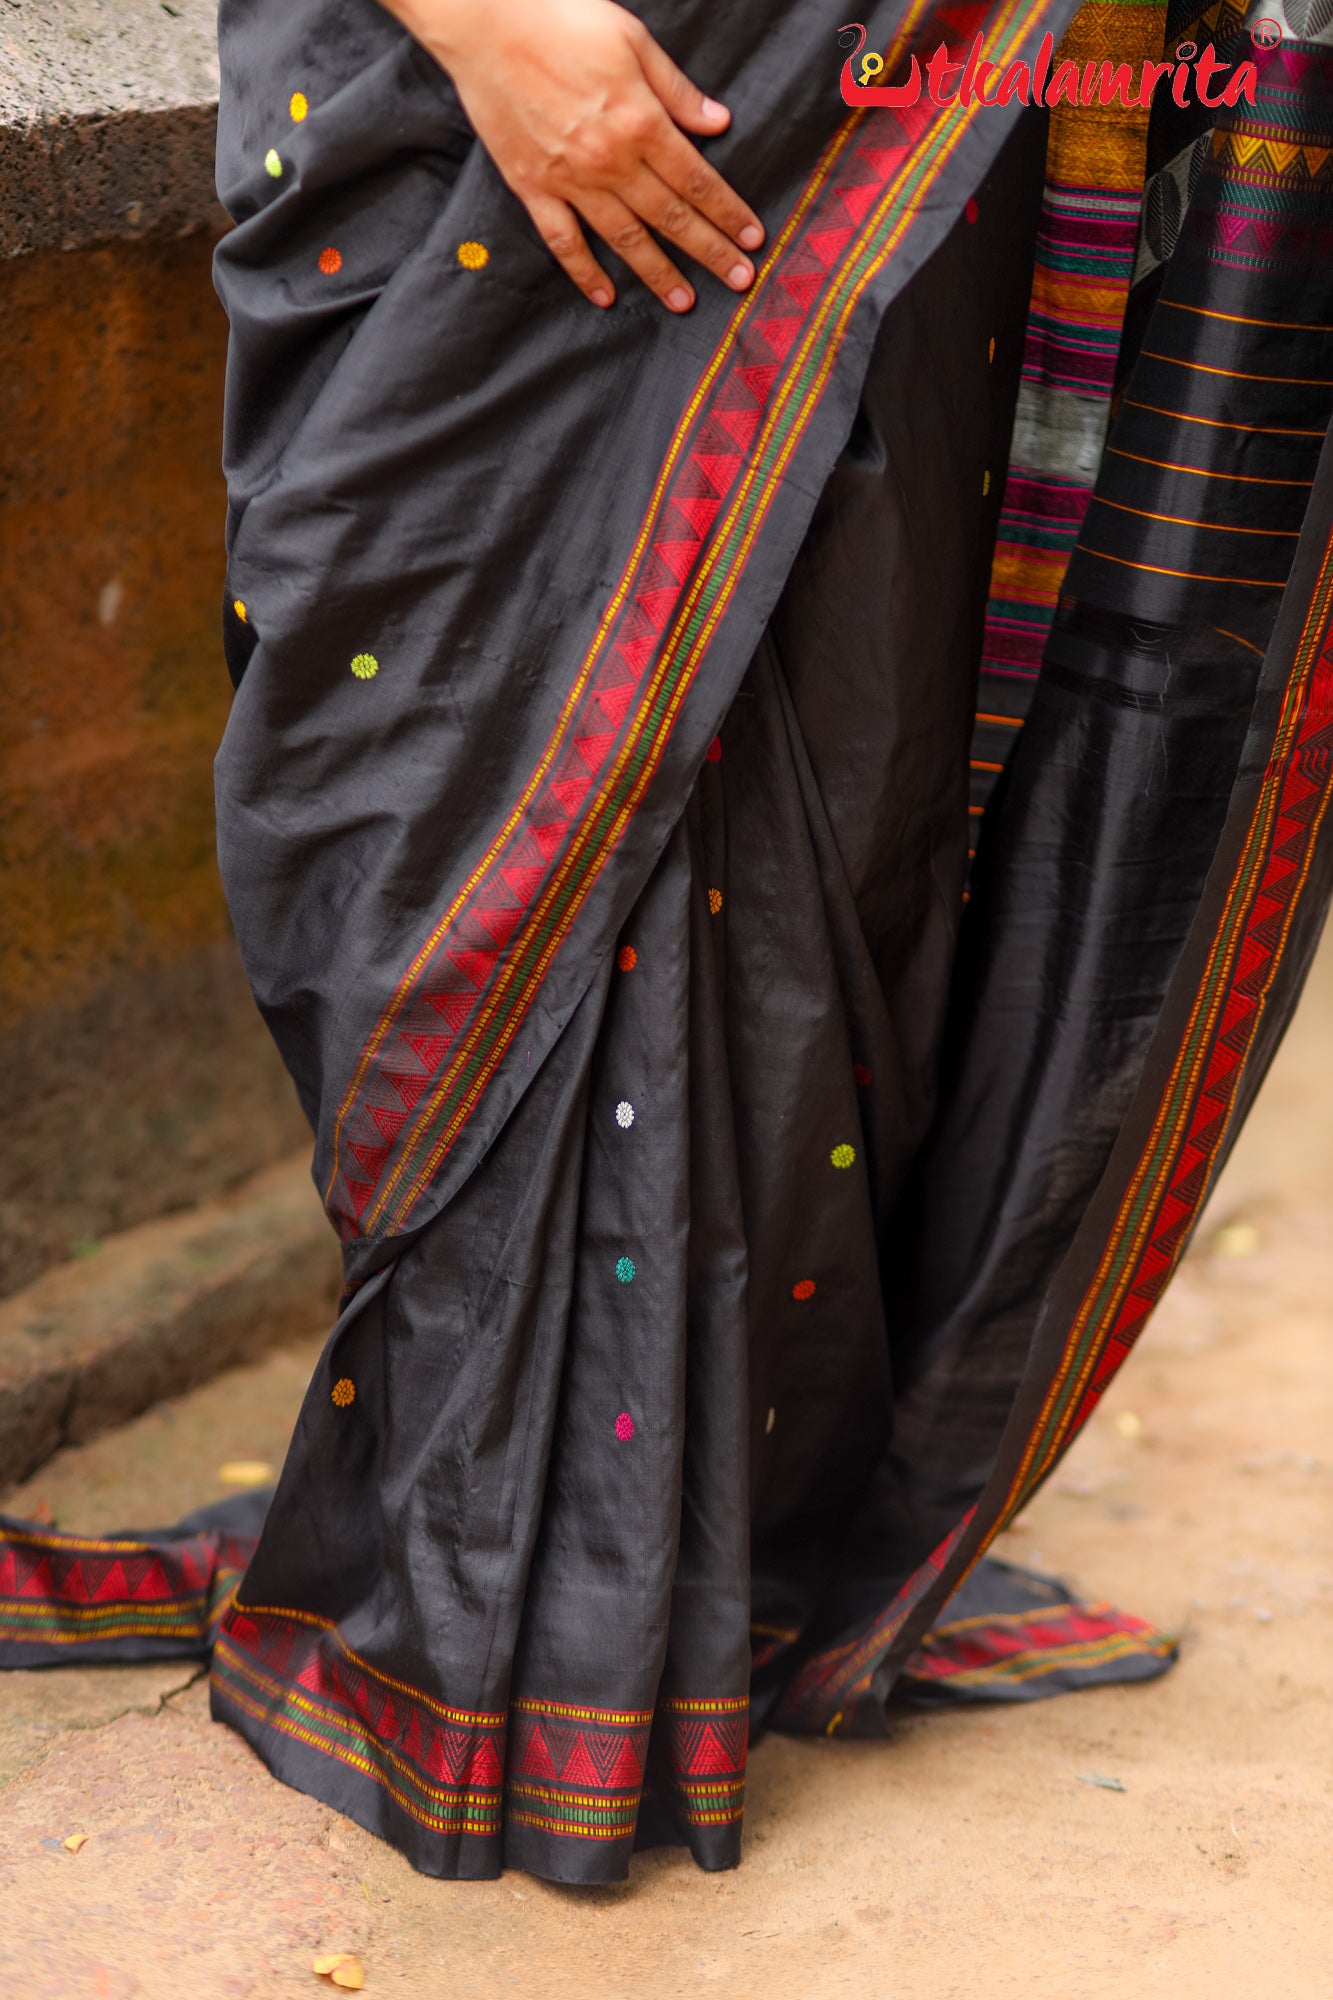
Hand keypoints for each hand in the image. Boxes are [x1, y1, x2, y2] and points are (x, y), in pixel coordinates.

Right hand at [381, 0, 763, 310]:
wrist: (485, 22)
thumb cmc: (561, 18)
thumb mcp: (632, 39)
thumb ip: (676, 89)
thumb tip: (718, 122)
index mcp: (641, 122)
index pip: (697, 179)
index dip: (728, 212)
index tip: (752, 239)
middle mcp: (611, 160)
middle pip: (671, 217)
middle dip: (710, 251)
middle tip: (739, 280)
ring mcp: (570, 179)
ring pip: (625, 239)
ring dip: (658, 273)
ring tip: (684, 301)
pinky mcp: (533, 187)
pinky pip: (564, 241)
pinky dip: (585, 272)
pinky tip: (605, 296)